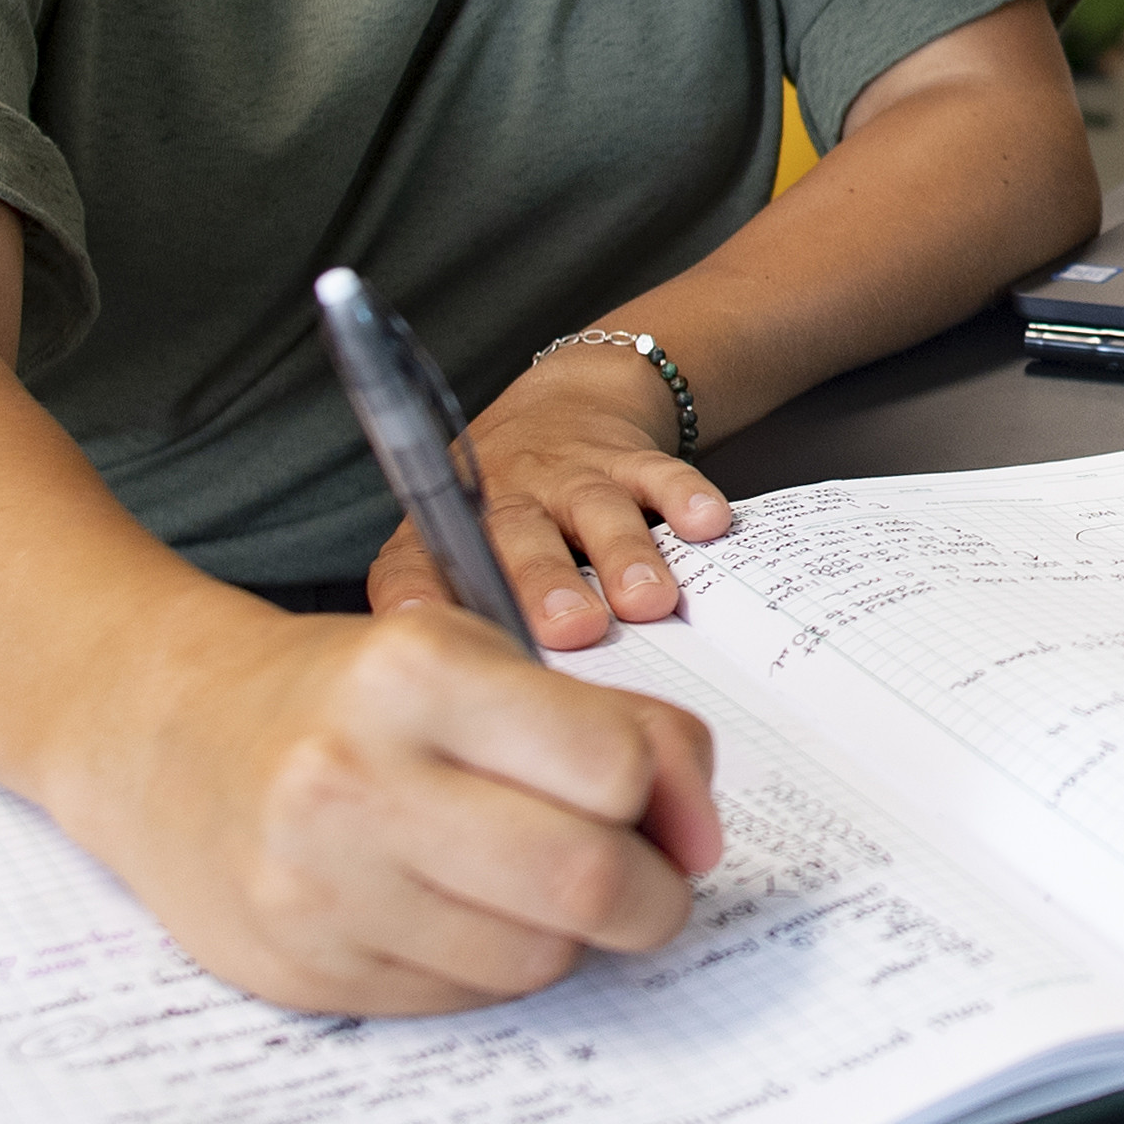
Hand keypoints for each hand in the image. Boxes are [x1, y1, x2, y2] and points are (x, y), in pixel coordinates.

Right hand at [59, 601, 724, 1016]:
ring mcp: (320, 885)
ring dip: (567, 936)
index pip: (613, 765)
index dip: (673, 802)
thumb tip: (699, 833)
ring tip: (526, 883)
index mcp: (415, 673)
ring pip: (535, 959)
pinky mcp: (303, 968)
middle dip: (652, 896)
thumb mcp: (479, 657)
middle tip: (648, 883)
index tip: (673, 815)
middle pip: (585, 879)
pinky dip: (491, 966)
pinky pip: (465, 1001)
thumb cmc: (347, 694)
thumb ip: (612, 724)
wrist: (164, 735)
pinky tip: (452, 911)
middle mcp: (355, 779)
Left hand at [366, 344, 738, 646]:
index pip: (418, 566)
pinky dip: (684, 497)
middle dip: (545, 585)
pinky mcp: (628, 456)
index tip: (433, 634)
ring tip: (646, 602)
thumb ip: (461, 626)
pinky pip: (659, 472)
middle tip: (572, 630)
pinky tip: (706, 525)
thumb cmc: (508, 514)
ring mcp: (569, 475)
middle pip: (519, 539)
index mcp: (451, 532)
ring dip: (622, 554)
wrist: (565, 403)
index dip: (419, 595)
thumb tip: (466, 720)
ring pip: (594, 509)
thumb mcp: (462, 557)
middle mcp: (506, 499)